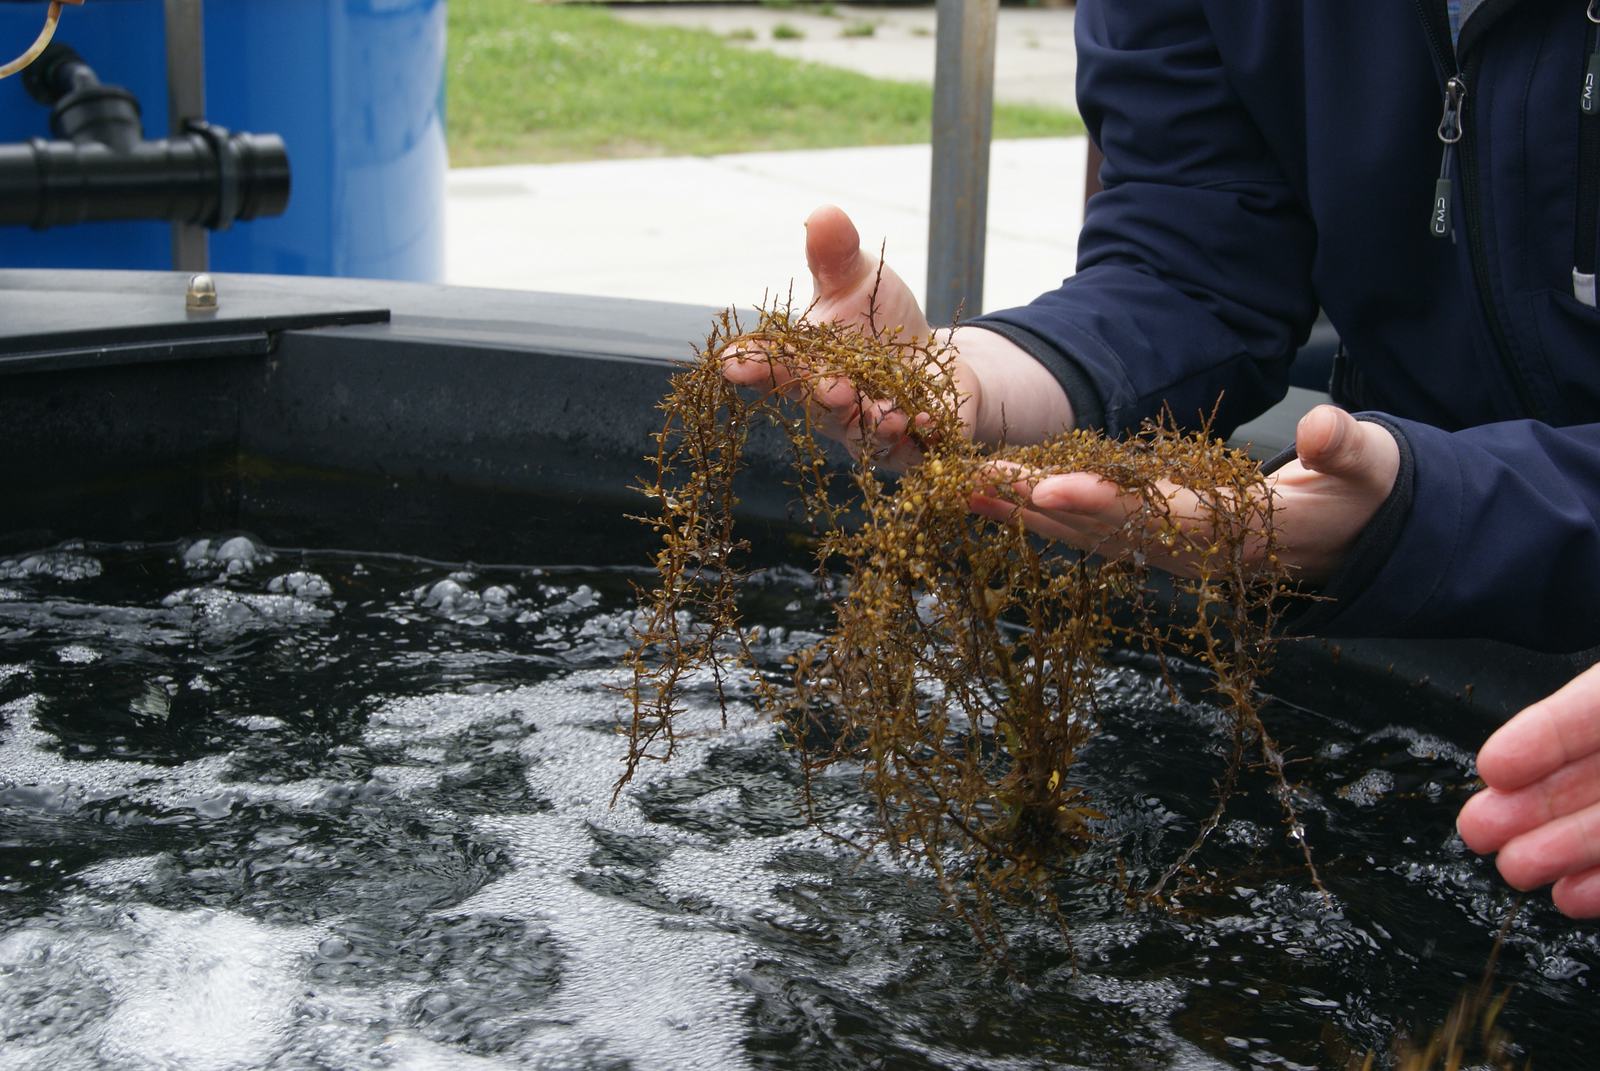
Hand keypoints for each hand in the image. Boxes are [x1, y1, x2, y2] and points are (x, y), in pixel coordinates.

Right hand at [721, 205, 1072, 466]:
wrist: (934, 365)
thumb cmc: (880, 320)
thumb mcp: (860, 278)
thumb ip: (836, 254)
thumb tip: (823, 213)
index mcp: (803, 358)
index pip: (768, 362)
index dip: (750, 363)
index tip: (734, 362)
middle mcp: (825, 398)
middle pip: (815, 401)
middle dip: (823, 395)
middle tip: (830, 386)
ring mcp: (862, 427)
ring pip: (860, 432)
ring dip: (870, 423)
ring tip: (885, 413)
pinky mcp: (904, 446)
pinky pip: (907, 447)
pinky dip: (916, 433)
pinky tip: (926, 417)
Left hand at [969, 404, 1400, 584]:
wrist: (1351, 542)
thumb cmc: (1361, 497)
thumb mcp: (1371, 470)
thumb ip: (1349, 451)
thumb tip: (1325, 429)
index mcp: (1239, 535)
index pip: (1161, 517)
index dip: (1106, 503)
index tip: (1051, 487)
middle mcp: (1190, 551)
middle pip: (1102, 529)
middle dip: (1036, 505)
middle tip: (974, 481)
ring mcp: (1166, 551)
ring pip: (1082, 534)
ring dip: (1022, 512)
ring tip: (964, 487)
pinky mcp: (1151, 541)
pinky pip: (1085, 529)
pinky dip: (1037, 512)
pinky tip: (992, 495)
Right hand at [1457, 662, 1599, 916]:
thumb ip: (1595, 714)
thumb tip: (1515, 758)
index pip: (1588, 713)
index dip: (1540, 739)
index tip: (1494, 768)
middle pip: (1589, 776)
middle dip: (1530, 806)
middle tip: (1478, 830)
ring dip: (1560, 850)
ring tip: (1514, 869)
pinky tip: (1572, 896)